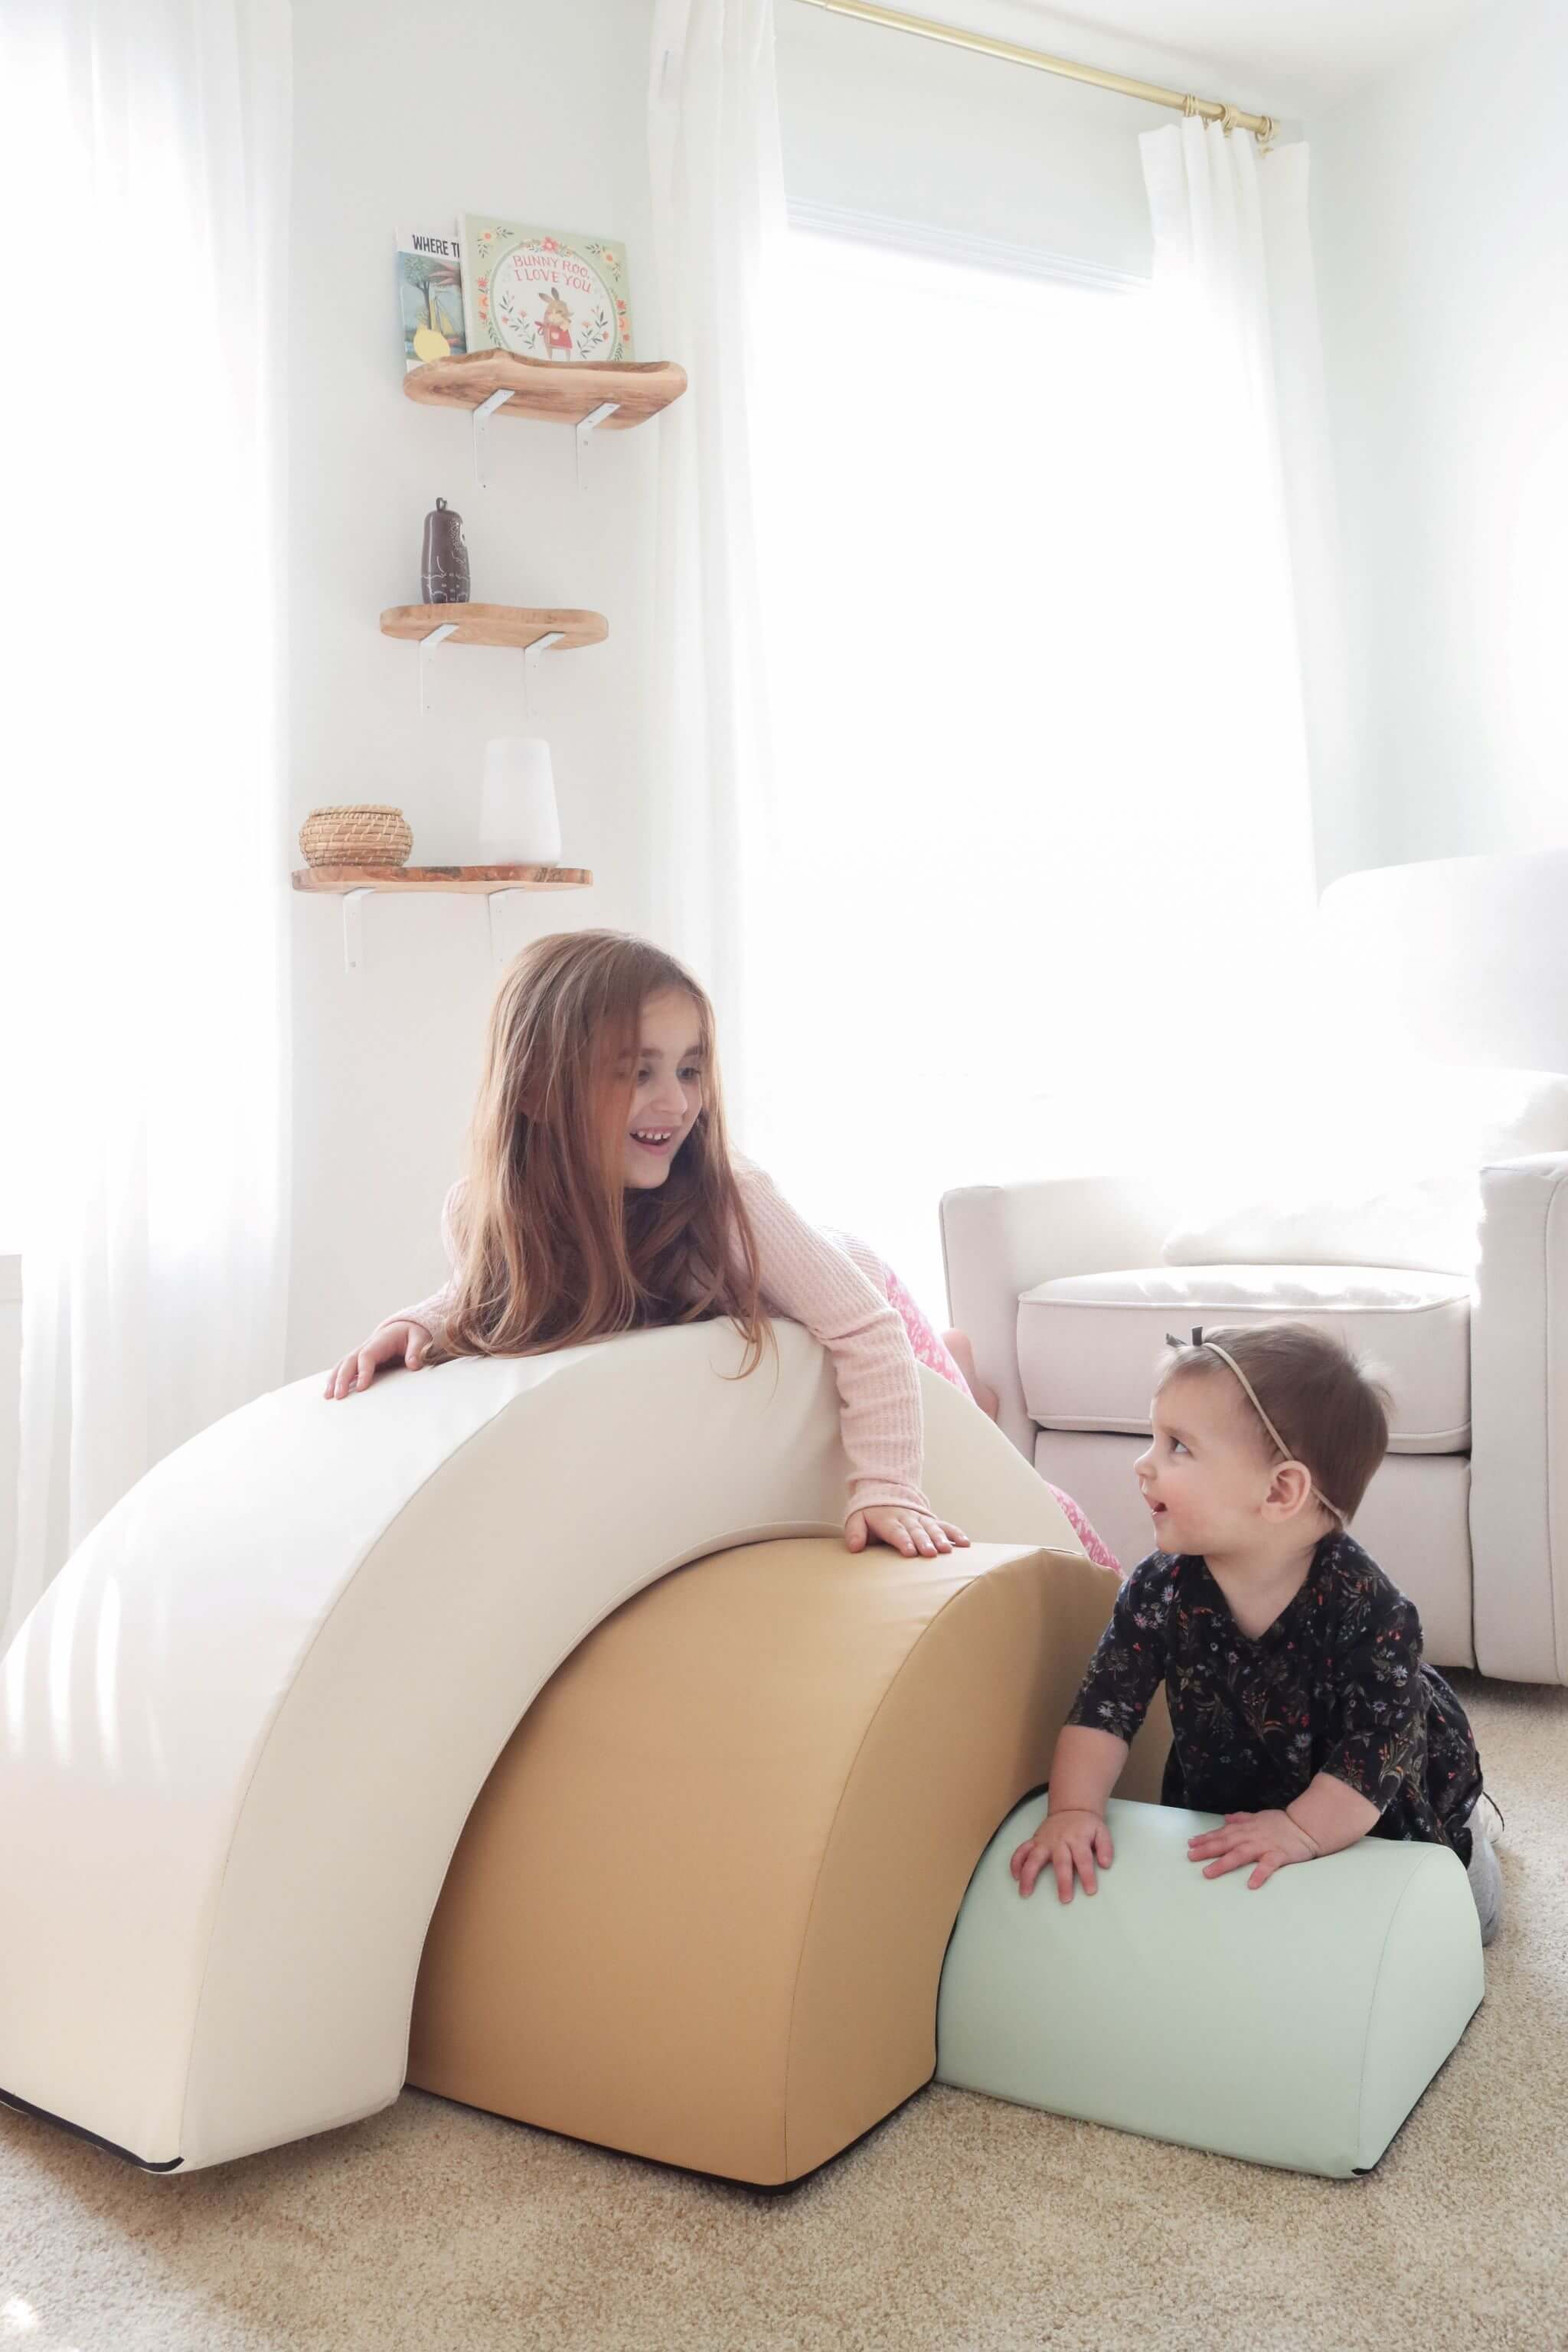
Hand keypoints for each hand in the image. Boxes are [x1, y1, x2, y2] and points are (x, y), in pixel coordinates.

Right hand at [323, 1321, 430, 1400]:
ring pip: (343, 1365)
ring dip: (334, 1380)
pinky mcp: (360, 1361)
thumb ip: (416, 1351)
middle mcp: (367, 1346)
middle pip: (349, 1361)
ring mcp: (361, 1353)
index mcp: (380, 1341)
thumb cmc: (412, 1335)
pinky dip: (336, 1379)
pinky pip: (345, 1369)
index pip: (367, 1356)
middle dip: (342, 1379)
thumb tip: (413, 1365)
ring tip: (328, 1396)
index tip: (361, 1388)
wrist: (405, 1328)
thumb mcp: (419, 1338)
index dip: (362, 1371)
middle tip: (338, 1396)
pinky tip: (330, 1392)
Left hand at [845, 1506, 969, 1557]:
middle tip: (931, 1553)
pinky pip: (946, 1526)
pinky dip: (956, 1533)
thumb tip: (854, 1547)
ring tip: (948, 1550)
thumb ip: (854, 1532)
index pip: (896, 1532)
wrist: (885, 1495)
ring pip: (933, 1528)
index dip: (903, 1541)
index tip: (909, 1551)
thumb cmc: (870, 1515)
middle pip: (917, 1531)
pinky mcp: (931, 1521)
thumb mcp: (856, 1519)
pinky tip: (966, 1543)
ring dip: (941, 1538)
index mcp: (888, 1520)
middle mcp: (907, 1519)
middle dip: (924, 1542)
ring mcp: (921, 1519)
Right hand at [1011, 1808, 1113, 1900]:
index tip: (1090, 1891)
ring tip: (1025, 1892)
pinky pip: (1021, 1850)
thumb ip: (1105, 1847)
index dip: (1087, 1875)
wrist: (1072, 1808)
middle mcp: (1059, 1840)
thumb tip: (1105, 1864)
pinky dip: (1016, 1862)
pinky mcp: (1035, 1840)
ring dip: (1028, 1875)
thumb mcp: (1102, 1832)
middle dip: (1062, 1881)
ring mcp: (1044, 1841)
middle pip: (1060, 1862)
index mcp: (1078, 1839)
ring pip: (1034, 1857)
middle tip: (1065, 1899)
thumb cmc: (1087, 1825)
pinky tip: (1015, 1876)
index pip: (1083, 1859)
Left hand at [1187, 1809, 1318, 1890]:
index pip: (1222, 1833)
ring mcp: (1264, 1846)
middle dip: (1207, 1849)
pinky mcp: (1278, 1855)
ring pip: (1240, 1854)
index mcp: (1246, 1828)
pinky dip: (1259, 1874)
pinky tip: (1251, 1885)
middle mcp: (1251, 1836)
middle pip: (1225, 1843)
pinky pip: (1267, 1866)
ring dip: (1223, 1863)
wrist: (1305, 1826)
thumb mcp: (1258, 1817)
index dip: (1205, 1838)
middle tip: (1190, 1856)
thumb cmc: (1280, 1823)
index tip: (1190, 1843)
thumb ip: (1241, 1819)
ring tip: (1208, 1873)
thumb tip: (1226, 1819)